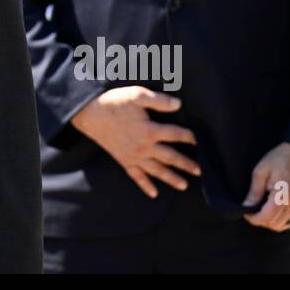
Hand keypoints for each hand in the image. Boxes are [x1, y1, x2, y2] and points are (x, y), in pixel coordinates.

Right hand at [69, 86, 199, 197]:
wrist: (89, 114)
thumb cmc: (113, 103)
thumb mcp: (135, 95)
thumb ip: (158, 100)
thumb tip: (178, 105)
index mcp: (149, 130)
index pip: (175, 134)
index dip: (188, 136)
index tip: (198, 140)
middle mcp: (144, 147)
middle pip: (170, 157)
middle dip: (186, 164)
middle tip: (199, 171)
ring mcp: (134, 156)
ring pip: (157, 170)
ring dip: (171, 178)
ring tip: (184, 185)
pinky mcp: (124, 160)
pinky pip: (136, 176)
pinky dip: (145, 186)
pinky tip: (153, 194)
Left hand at [242, 141, 289, 230]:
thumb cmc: (280, 159)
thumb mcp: (261, 171)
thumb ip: (254, 192)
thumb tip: (246, 206)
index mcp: (282, 196)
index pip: (266, 218)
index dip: (253, 218)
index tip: (246, 212)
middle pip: (274, 224)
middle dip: (260, 220)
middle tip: (252, 210)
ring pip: (282, 225)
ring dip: (270, 221)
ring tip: (261, 209)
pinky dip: (280, 220)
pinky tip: (272, 210)